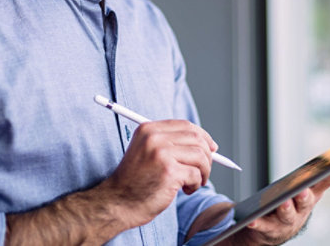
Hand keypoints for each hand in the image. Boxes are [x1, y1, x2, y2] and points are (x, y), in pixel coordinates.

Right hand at [101, 120, 216, 228]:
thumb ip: (170, 144)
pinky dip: (195, 184)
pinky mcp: (169, 171)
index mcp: (148, 129)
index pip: (185, 125)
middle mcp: (154, 137)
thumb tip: (208, 144)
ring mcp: (161, 153)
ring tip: (193, 183)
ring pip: (200, 156)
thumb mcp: (147, 152)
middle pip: (196, 138)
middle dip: (207, 156)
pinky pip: (196, 174)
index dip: (203, 136)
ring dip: (203, 172)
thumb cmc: (135, 182)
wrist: (117, 203)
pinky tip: (184, 190)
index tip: (212, 148)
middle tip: (203, 170)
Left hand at [232, 165, 329, 244]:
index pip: (326, 181)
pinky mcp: (269, 229)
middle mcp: (301, 210)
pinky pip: (263, 225)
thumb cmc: (291, 202)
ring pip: (287, 215)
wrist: (275, 231)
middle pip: (305, 202)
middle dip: (304, 196)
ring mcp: (286, 221)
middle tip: (302, 190)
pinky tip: (251, 220)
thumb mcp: (304, 188)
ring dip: (286, 209)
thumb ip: (316, 173)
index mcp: (312, 195)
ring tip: (282, 202)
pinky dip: (258, 223)